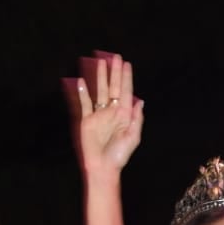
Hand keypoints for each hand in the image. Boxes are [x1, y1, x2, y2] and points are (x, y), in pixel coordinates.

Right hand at [65, 51, 143, 176]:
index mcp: (124, 115)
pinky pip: (85, 103)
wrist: (102, 167)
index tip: (126, 64)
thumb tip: (140, 101)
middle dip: (115, 73)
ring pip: (100, 91)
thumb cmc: (119, 155)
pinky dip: (84, 92)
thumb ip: (137, 119)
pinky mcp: (87, 120)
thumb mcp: (133, 137)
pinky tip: (83, 81)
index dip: (126, 78)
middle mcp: (112, 112)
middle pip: (113, 88)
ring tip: (101, 62)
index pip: (126, 92)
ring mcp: (99, 115)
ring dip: (101, 77)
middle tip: (115, 57)